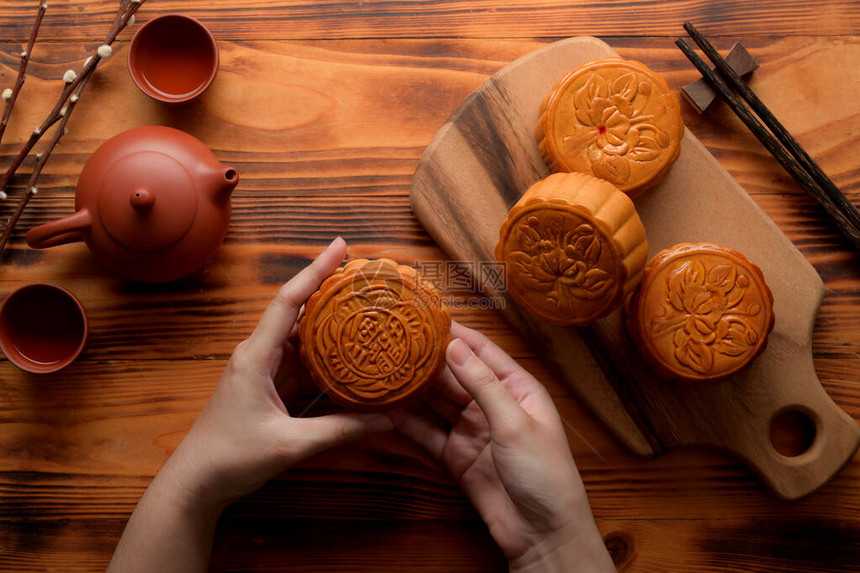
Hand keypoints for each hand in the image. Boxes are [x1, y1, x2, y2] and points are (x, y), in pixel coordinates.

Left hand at [108, 238, 393, 572]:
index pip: (288, 302)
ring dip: (329, 321)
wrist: (195, 482)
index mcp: (256, 356)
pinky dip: (324, 353)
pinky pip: (301, 361)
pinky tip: (347, 351)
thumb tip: (388, 419)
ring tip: (363, 306)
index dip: (315, 270)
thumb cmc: (231, 458)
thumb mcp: (290, 445)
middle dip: (328, 289)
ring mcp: (262, 370)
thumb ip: (340, 430)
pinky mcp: (267, 386)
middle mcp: (258, 354)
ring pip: (301, 336)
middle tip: (364, 274)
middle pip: (297, 310)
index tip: (340, 246)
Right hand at [390, 322, 614, 572]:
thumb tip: (454, 346)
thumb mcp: (515, 423)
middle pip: (454, 375)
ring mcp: (473, 431)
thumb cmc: (545, 475)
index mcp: (517, 389)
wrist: (543, 534)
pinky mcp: (456, 456)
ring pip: (437, 402)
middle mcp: (493, 405)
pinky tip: (385, 409)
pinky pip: (428, 433)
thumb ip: (482, 384)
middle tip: (393, 341)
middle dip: (426, 360)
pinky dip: (408, 422)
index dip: (456, 333)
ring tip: (383, 368)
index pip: (483, 351)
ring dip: (413, 389)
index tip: (426, 315)